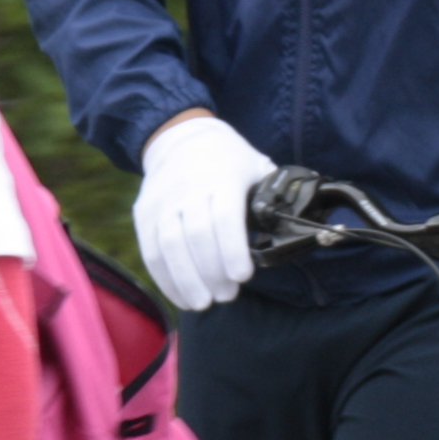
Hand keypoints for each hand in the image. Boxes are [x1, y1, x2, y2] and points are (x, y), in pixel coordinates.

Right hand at [136, 112, 276, 313]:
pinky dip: (166, 279)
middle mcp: (189, 189)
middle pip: (196, 236)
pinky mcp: (145, 214)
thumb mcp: (257, 167)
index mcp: (223, 177)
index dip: (233, 250)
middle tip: (226, 295)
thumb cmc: (229, 161)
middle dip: (212, 272)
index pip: (225, 217)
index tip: (242, 276)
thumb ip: (273, 198)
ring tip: (204, 302)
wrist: (181, 137)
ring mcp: (164, 202)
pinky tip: (182, 296)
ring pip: (170, 247)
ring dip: (187, 281)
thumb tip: (293, 232)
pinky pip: (151, 251)